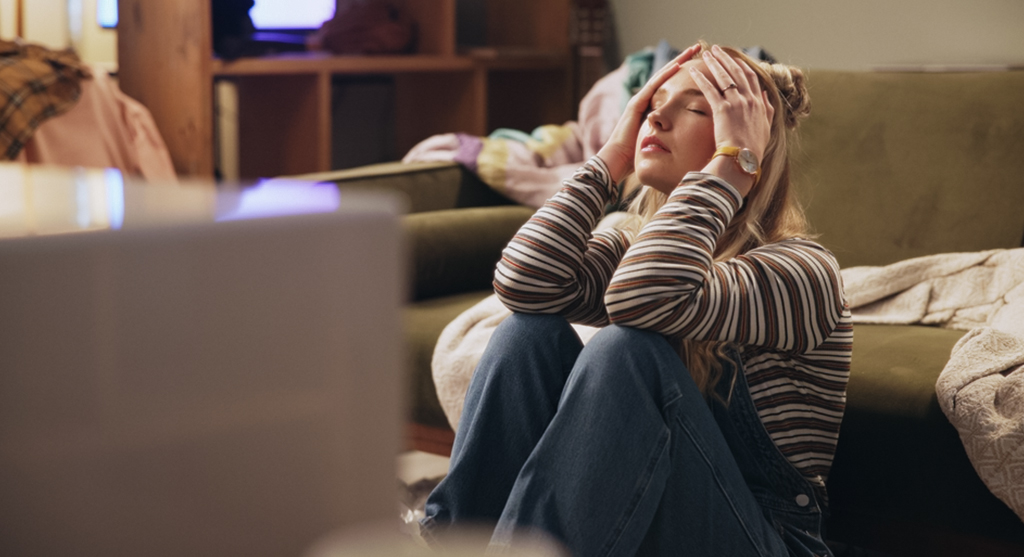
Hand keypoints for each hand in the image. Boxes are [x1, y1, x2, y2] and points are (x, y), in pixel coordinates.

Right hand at [596, 43, 701, 182]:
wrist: (618, 161)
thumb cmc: (636, 156)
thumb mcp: (657, 141)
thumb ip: (668, 134)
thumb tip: (690, 138)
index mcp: (652, 107)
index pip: (670, 85)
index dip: (685, 73)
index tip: (700, 64)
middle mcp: (645, 100)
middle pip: (667, 75)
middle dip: (683, 60)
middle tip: (698, 47)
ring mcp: (639, 101)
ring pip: (661, 76)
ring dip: (677, 61)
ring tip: (692, 50)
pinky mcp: (636, 104)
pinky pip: (654, 86)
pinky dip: (665, 75)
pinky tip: (678, 65)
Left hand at [689, 45, 774, 164]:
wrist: (744, 159)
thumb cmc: (754, 148)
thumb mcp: (767, 127)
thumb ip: (767, 109)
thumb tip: (766, 94)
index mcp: (759, 103)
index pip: (751, 77)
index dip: (742, 65)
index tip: (734, 58)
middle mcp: (749, 99)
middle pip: (737, 72)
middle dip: (726, 58)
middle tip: (716, 49)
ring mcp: (736, 103)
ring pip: (724, 76)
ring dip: (714, 63)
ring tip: (706, 54)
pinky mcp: (722, 110)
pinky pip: (710, 89)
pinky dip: (701, 78)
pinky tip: (694, 70)